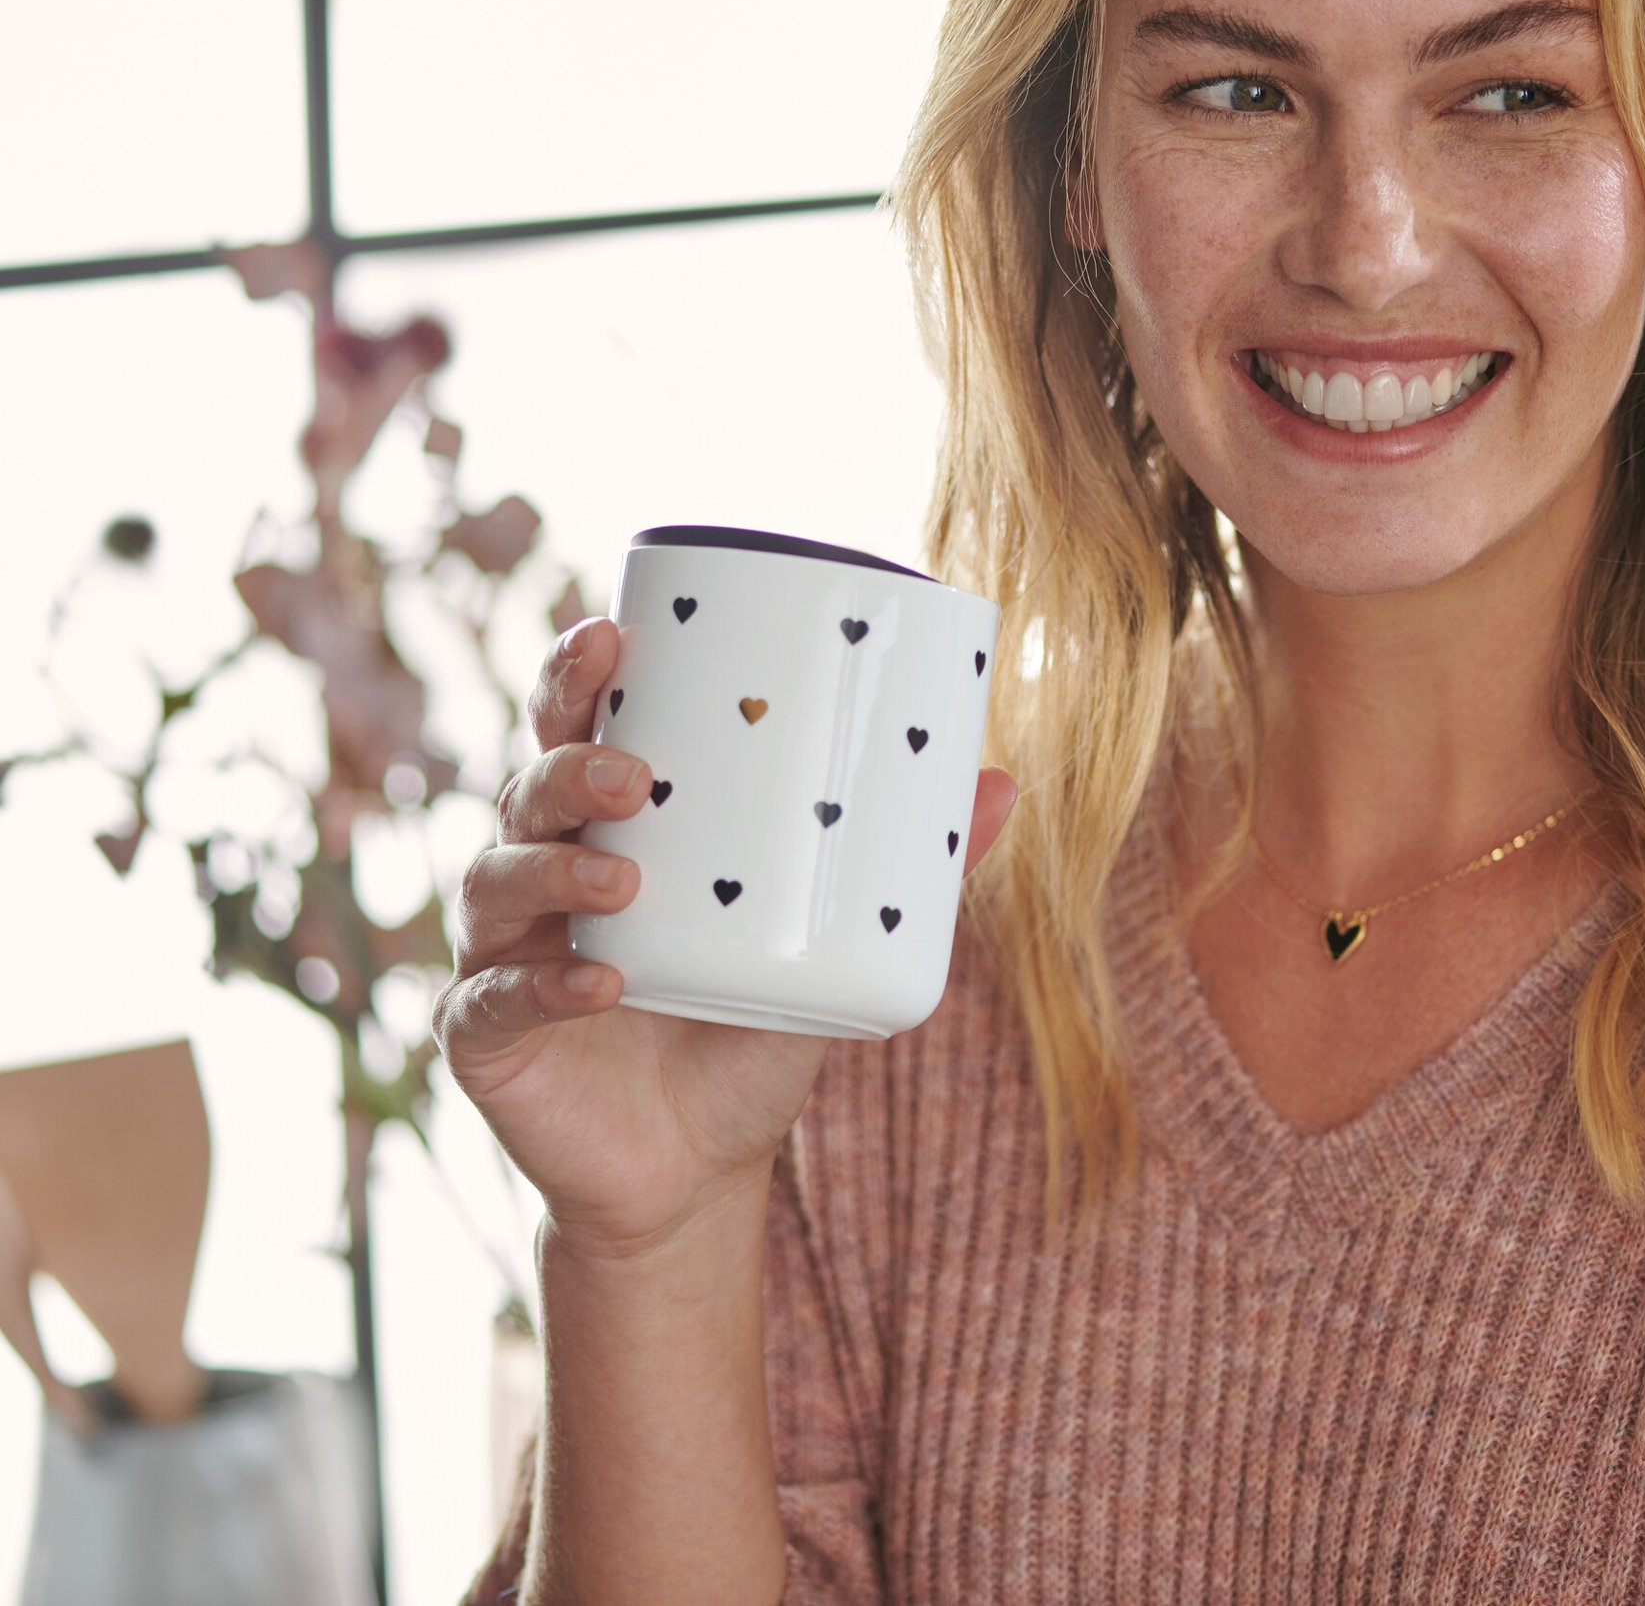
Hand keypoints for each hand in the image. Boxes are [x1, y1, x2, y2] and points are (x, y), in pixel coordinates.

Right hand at [437, 618, 1015, 1258]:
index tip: (611, 631)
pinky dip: (544, 988)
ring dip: (556, 868)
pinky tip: (602, 986)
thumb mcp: (832, 944)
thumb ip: (904, 871)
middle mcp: (546, 870)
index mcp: (613, 824)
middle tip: (636, 771)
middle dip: (568, 758)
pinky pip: (494, 998)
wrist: (696, 1171)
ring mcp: (505, 950)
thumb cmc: (752, 1031)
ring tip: (624, 878)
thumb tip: (1003, 786)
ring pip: (498, 877)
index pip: (577, 724)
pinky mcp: (485, 1034)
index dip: (576, 672)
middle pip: (527, 781)